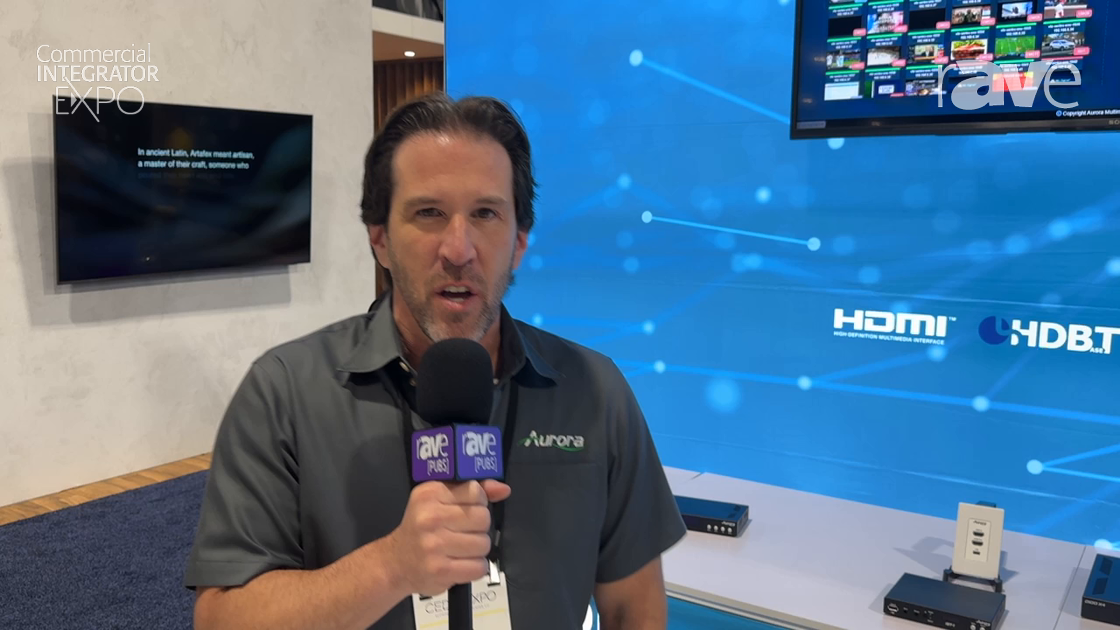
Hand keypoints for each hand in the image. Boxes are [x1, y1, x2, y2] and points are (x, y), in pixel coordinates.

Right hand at [387, 479, 510, 595]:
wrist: (395, 563)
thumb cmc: (421, 529)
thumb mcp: (439, 501)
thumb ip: (471, 492)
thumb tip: (503, 489)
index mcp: (430, 494)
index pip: (475, 491)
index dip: (477, 502)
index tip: (465, 510)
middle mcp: (430, 517)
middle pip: (483, 518)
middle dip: (478, 527)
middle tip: (462, 532)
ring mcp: (435, 545)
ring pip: (483, 544)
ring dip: (477, 549)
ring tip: (460, 549)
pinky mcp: (440, 570)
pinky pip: (479, 567)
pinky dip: (474, 567)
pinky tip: (460, 563)